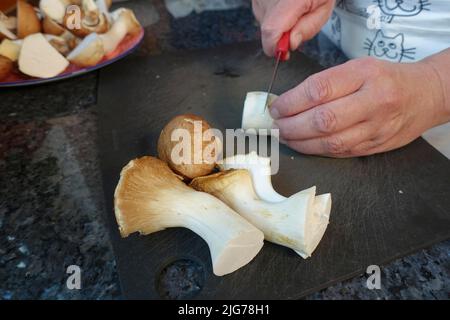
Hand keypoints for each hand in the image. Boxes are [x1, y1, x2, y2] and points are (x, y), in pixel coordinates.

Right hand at [252, 0, 334, 56]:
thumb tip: (290, 44)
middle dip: (281, 37)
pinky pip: (262, 15)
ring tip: (291, 13)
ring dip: (277, 26)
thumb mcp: (323, 10)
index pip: (271, 30)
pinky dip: (273, 17)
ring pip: (263, 24)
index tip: (284, 52)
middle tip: (296, 25)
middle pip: (267, 30)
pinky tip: (283, 7)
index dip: (276, 47)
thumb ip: (308, 29)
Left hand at [270, 57, 449, 156]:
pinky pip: (340, 153)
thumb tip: (288, 102)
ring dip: (301, 143)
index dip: (291, 102)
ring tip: (285, 137)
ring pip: (331, 142)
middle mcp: (373, 101)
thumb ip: (327, 83)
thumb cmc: (385, 78)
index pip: (319, 90)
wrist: (424, 95)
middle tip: (276, 126)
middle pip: (323, 120)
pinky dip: (317, 151)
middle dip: (292, 126)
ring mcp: (376, 128)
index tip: (275, 108)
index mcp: (365, 74)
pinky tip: (304, 146)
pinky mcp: (375, 147)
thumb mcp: (358, 67)